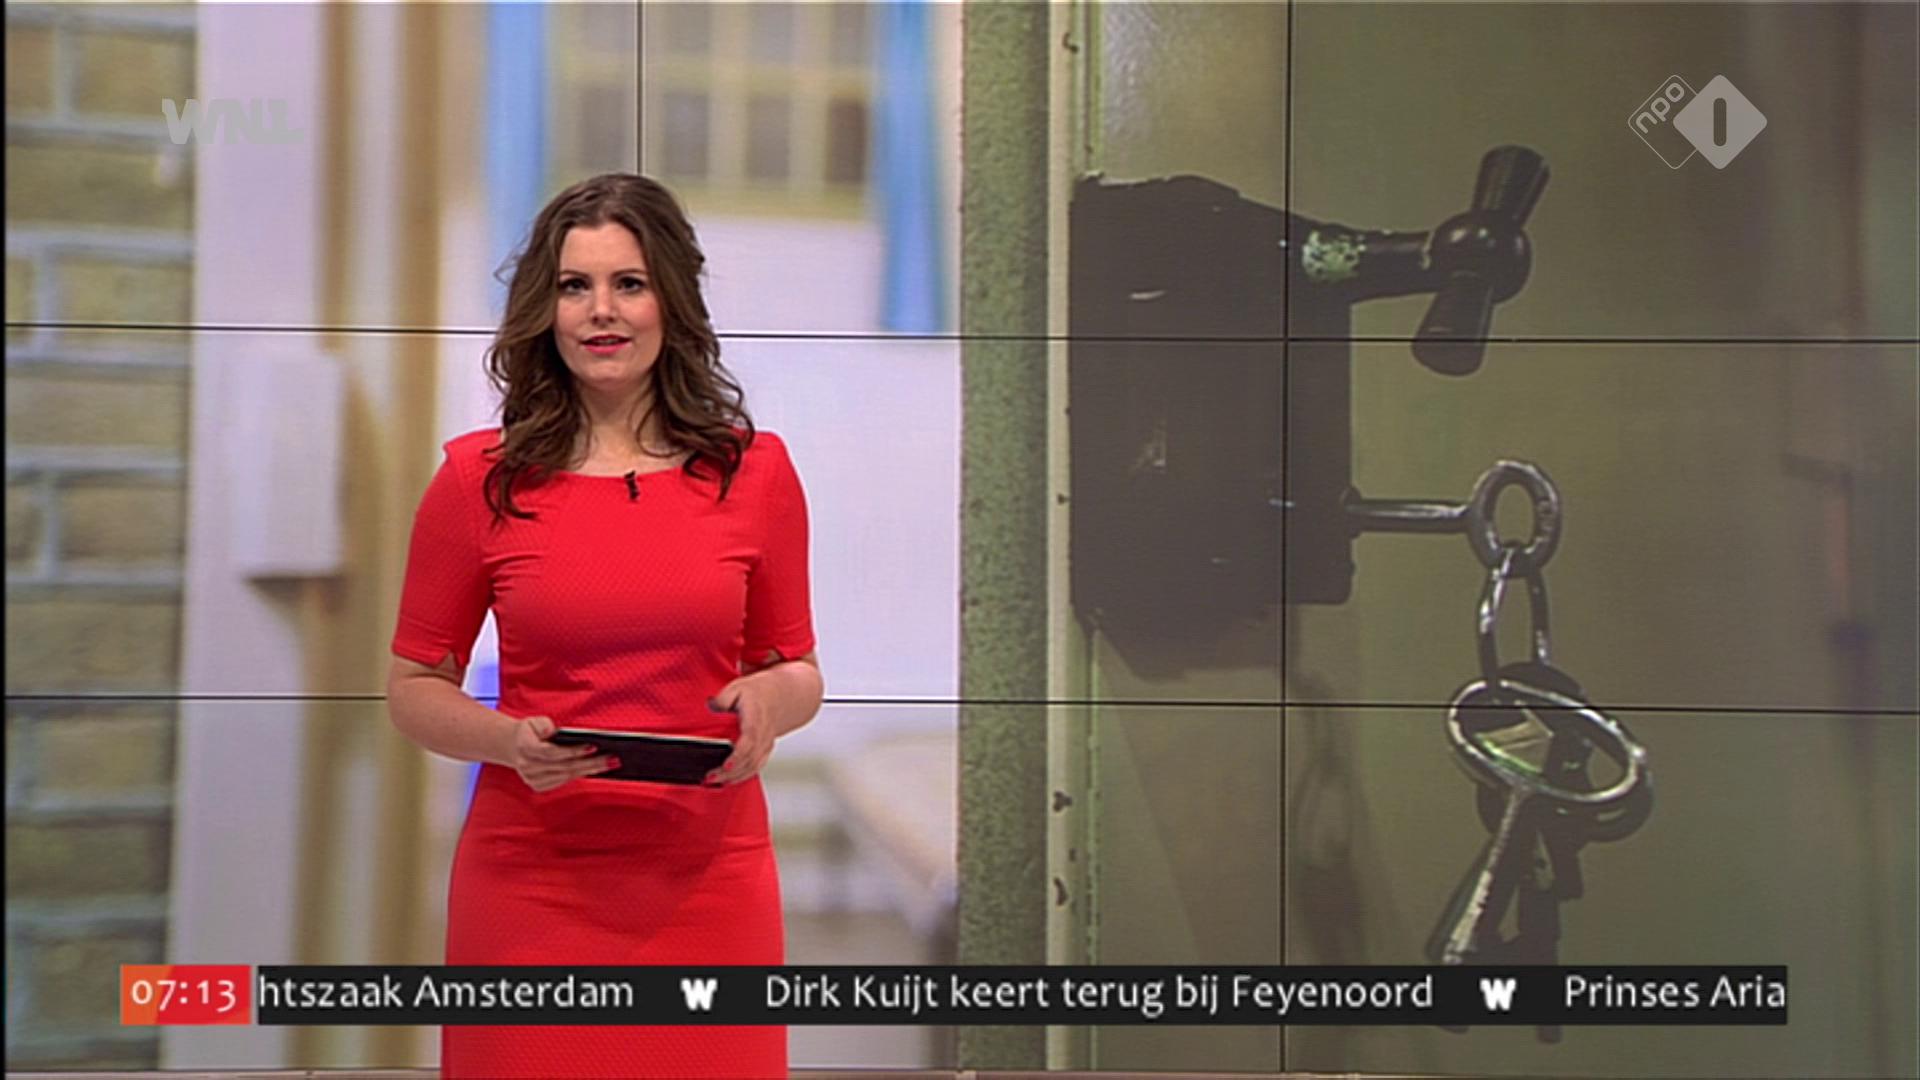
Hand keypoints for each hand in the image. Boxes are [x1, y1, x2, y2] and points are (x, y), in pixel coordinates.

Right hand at [502, 715, 615, 791]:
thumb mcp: (533, 721)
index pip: (553, 752)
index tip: (593, 746)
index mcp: (525, 748)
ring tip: (610, 764)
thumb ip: (543, 724)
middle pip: (565, 766)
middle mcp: (528, 767)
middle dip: (591, 763)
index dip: (573, 750)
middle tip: (612, 759)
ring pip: (567, 775)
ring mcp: (533, 779)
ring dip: (590, 770)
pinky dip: (580, 774)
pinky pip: (564, 781)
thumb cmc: (529, 731)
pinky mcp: (539, 786)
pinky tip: (596, 769)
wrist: (513, 746)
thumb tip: (553, 733)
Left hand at [703, 663, 819, 785]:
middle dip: (730, 772)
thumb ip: (722, 698)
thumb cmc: (759, 692)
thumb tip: (710, 706)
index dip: (738, 755)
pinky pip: (756, 767)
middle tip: (711, 777)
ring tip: (716, 781)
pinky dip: (742, 776)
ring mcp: (766, 744)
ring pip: (753, 766)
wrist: (782, 695)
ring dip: (735, 777)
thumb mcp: (738, 687)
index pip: (749, 740)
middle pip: (749, 759)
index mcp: (756, 718)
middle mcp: (764, 734)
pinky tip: (728, 780)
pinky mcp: (765, 751)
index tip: (727, 765)